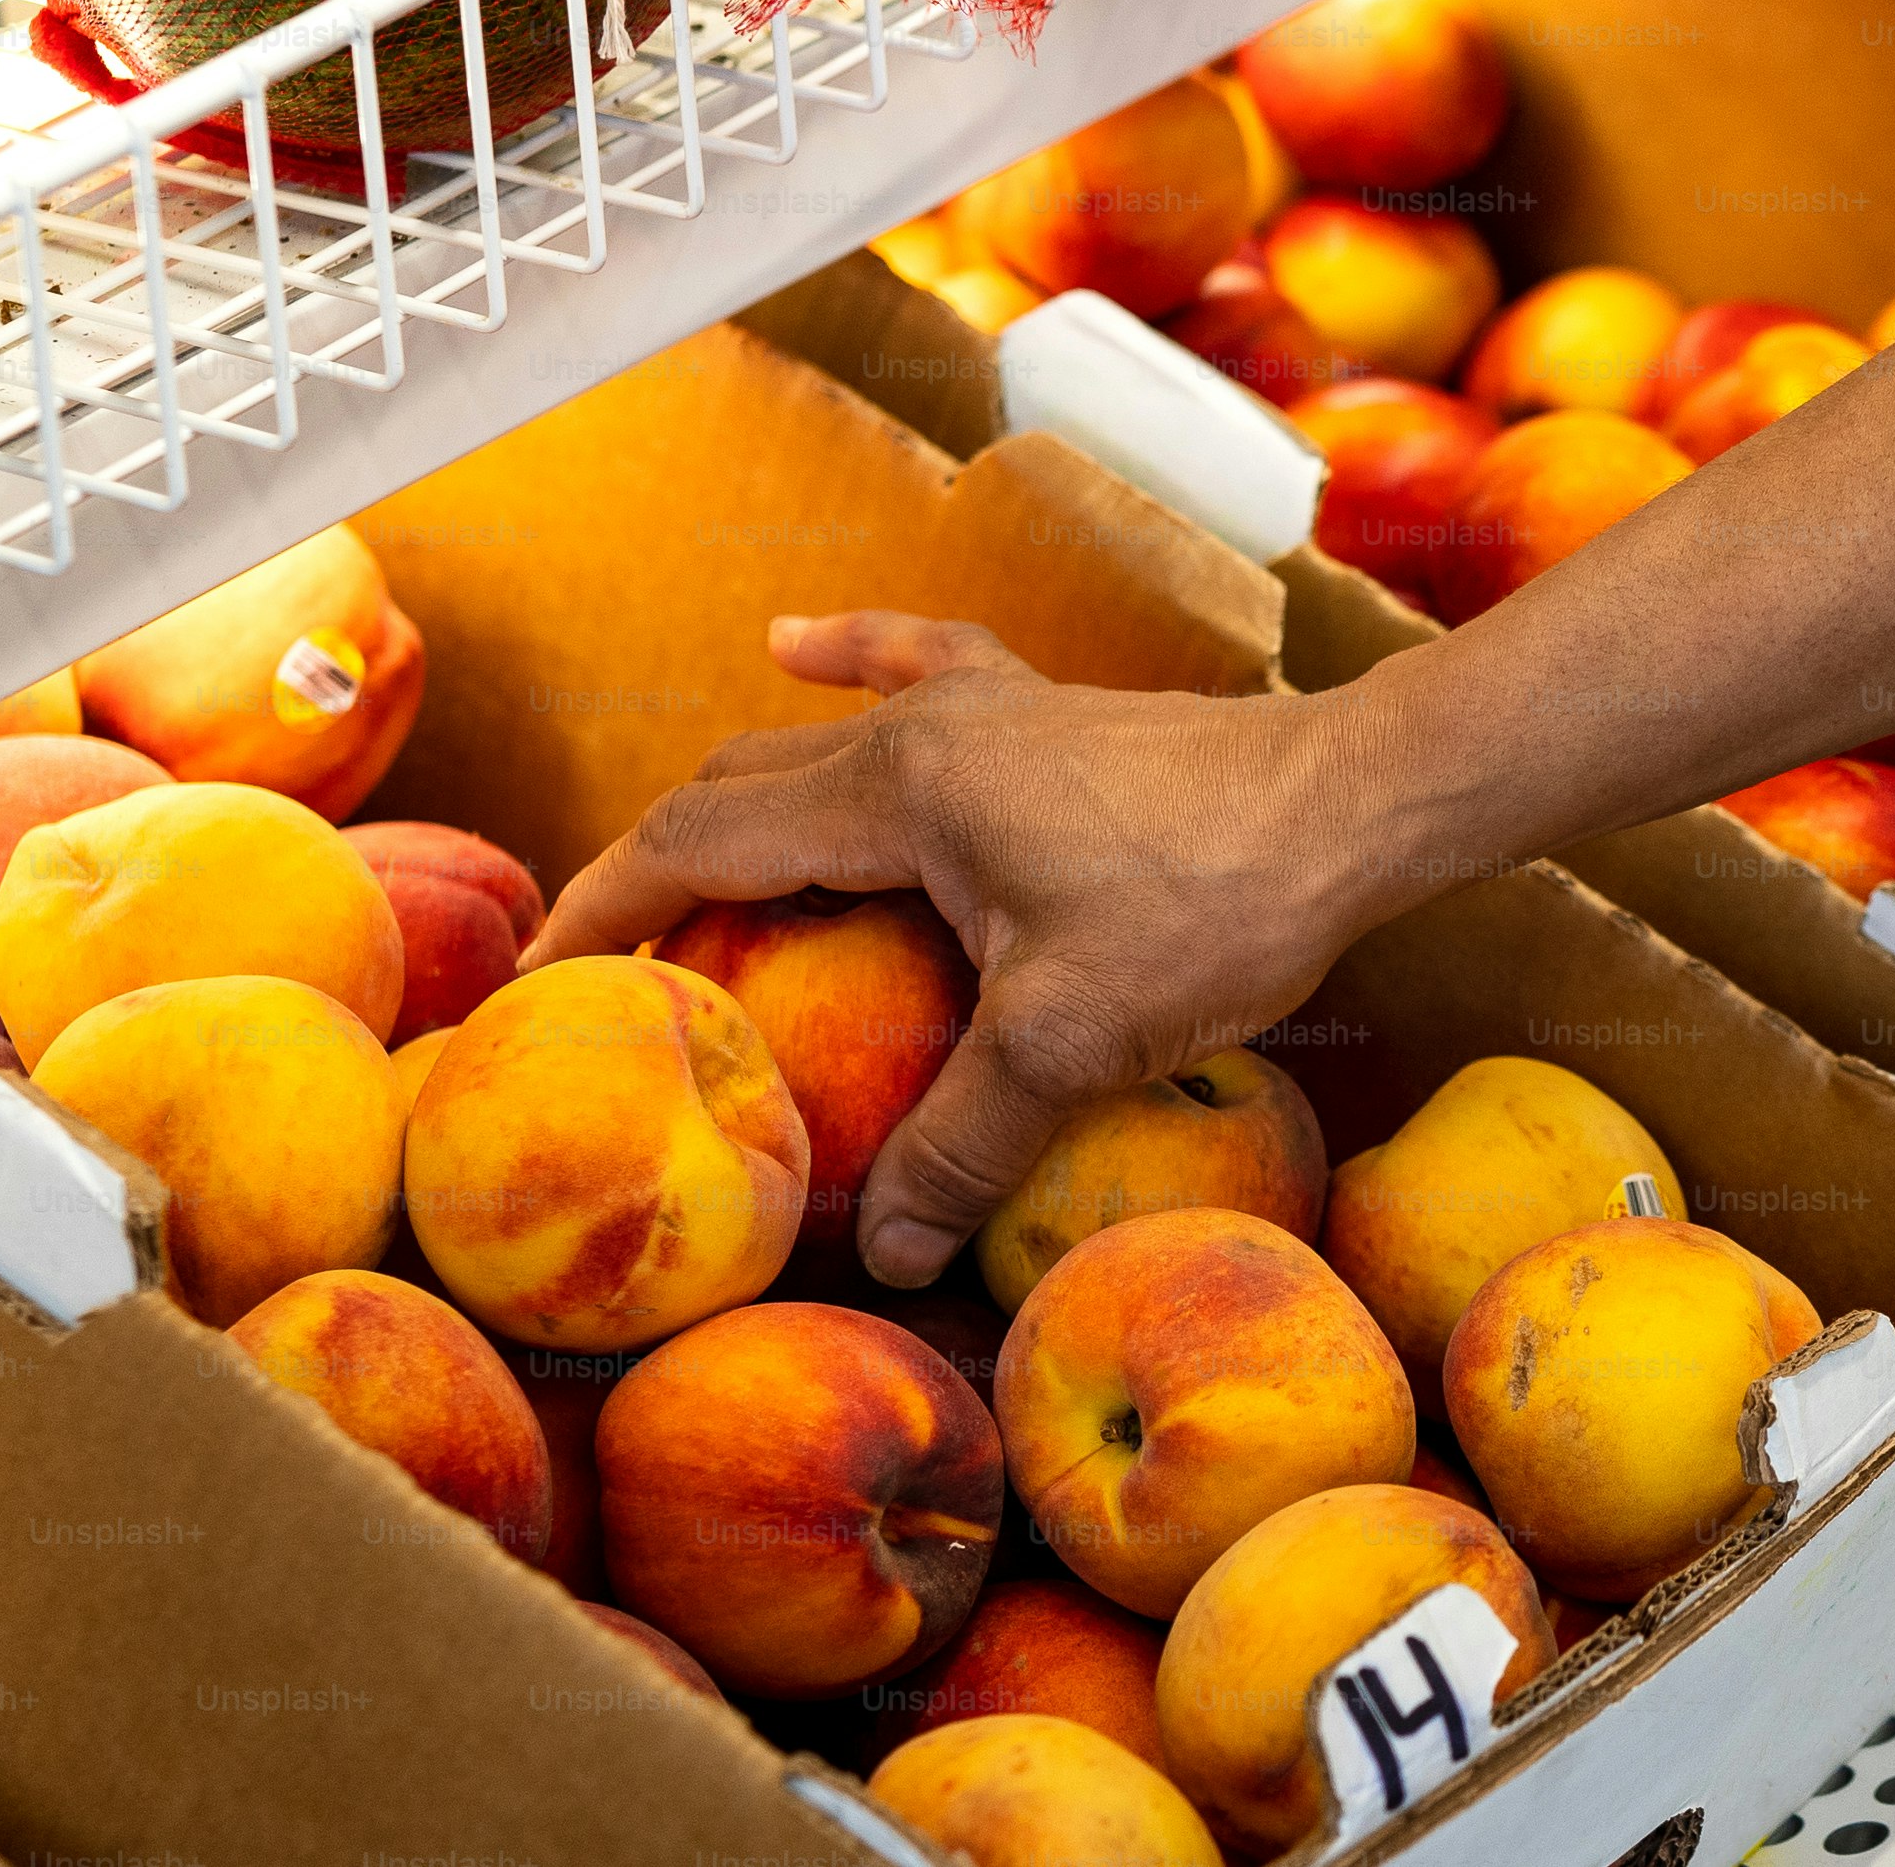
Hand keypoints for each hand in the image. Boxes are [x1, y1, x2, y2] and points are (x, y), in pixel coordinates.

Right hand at [523, 610, 1400, 1286]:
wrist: (1355, 802)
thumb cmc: (1214, 905)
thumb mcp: (1069, 1042)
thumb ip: (960, 1141)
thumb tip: (884, 1250)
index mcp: (895, 788)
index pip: (701, 840)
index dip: (608, 907)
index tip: (539, 977)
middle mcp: (923, 730)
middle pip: (742, 790)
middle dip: (660, 873)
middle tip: (611, 971)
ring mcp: (988, 711)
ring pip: (819, 748)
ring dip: (742, 808)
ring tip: (688, 882)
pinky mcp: (1046, 716)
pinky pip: (918, 672)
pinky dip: (845, 664)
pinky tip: (797, 644)